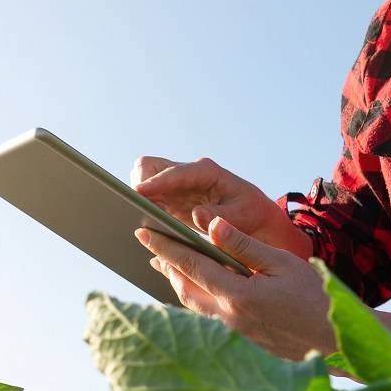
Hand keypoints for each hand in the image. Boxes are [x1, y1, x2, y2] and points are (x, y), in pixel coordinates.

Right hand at [129, 155, 312, 260]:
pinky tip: (143, 224)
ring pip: (146, 179)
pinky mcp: (172, 200)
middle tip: (135, 205)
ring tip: (138, 216)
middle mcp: (188, 174)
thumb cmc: (251, 214)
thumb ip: (222, 216)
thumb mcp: (243, 216)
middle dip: (140, 182)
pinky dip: (144, 208)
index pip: (175, 172)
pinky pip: (150, 198)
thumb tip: (198, 215)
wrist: (255, 218)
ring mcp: (178, 186)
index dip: (156, 182)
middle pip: (151, 166)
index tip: (138, 192)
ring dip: (140, 196)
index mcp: (207, 172)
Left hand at [133, 214, 335, 362]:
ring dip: (178, 284)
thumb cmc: (315, 298)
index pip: (190, 265)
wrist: (336, 342)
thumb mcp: (282, 263)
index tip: (144, 232)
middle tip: (151, 246)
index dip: (165, 247)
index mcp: (237, 294)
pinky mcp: (240, 343)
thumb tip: (211, 225)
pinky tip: (196, 290)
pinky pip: (207, 317)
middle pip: (184, 288)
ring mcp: (232, 334)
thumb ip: (243, 245)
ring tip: (167, 266)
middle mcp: (227, 318)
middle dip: (166, 265)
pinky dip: (195, 299)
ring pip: (193, 306)